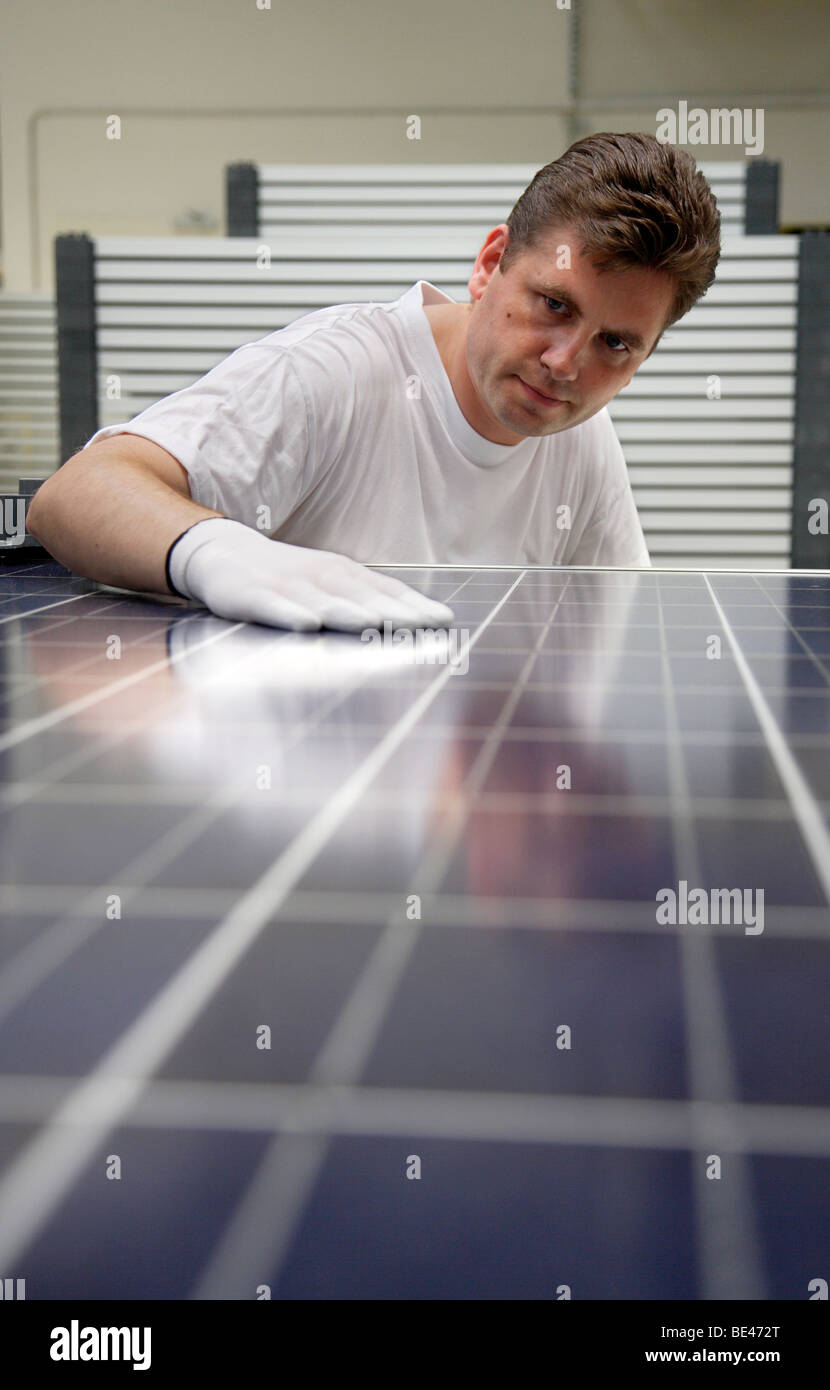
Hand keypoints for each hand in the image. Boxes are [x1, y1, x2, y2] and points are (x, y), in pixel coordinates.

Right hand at [168, 518, 454, 630]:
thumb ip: (366, 600)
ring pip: (322, 600)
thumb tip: (413, 620)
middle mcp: (319, 576)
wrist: (222, 553)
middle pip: (361, 596)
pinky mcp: (251, 595)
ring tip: (375, 626)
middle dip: (393, 612)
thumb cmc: (286, 577)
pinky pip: (273, 606)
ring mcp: (285, 585)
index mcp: (342, 574)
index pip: (384, 590)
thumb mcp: (329, 582)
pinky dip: (291, 613)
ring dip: (349, 613)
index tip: (443, 622)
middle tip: (422, 628)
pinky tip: (308, 624)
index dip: (413, 605)